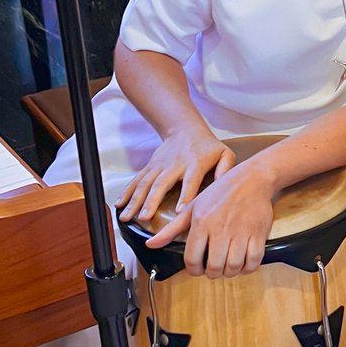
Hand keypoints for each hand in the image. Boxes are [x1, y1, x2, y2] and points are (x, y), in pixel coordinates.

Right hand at [116, 129, 235, 225]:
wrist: (185, 129)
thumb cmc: (207, 146)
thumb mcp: (224, 154)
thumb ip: (226, 169)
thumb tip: (225, 187)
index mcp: (195, 164)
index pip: (190, 181)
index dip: (185, 196)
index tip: (180, 211)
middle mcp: (174, 165)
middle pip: (161, 184)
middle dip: (152, 201)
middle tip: (146, 217)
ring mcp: (159, 166)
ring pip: (145, 183)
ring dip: (135, 200)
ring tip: (128, 216)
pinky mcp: (150, 166)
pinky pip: (136, 180)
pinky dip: (127, 192)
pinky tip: (119, 205)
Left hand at [145, 158, 276, 277]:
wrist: (251, 179)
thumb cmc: (221, 192)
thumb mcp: (193, 207)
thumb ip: (171, 229)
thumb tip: (150, 244)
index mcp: (201, 224)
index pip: (192, 260)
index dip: (194, 270)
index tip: (198, 269)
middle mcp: (220, 230)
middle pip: (214, 267)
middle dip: (213, 273)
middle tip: (215, 268)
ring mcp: (241, 232)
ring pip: (233, 267)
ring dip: (230, 272)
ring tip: (229, 266)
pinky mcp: (258, 233)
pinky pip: (254, 261)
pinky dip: (249, 267)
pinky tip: (244, 262)